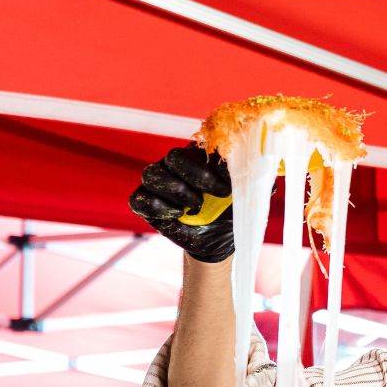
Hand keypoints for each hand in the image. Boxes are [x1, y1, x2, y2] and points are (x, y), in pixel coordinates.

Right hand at [129, 145, 234, 262]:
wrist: (218, 238)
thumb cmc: (230, 211)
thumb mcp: (243, 194)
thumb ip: (244, 175)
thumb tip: (247, 158)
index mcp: (200, 155)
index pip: (198, 148)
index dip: (209, 169)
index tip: (226, 190)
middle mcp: (175, 164)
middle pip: (173, 156)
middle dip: (195, 177)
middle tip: (213, 197)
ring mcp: (158, 181)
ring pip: (151, 174)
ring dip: (177, 192)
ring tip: (196, 207)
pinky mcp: (144, 201)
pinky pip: (139, 199)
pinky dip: (159, 207)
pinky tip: (178, 214)